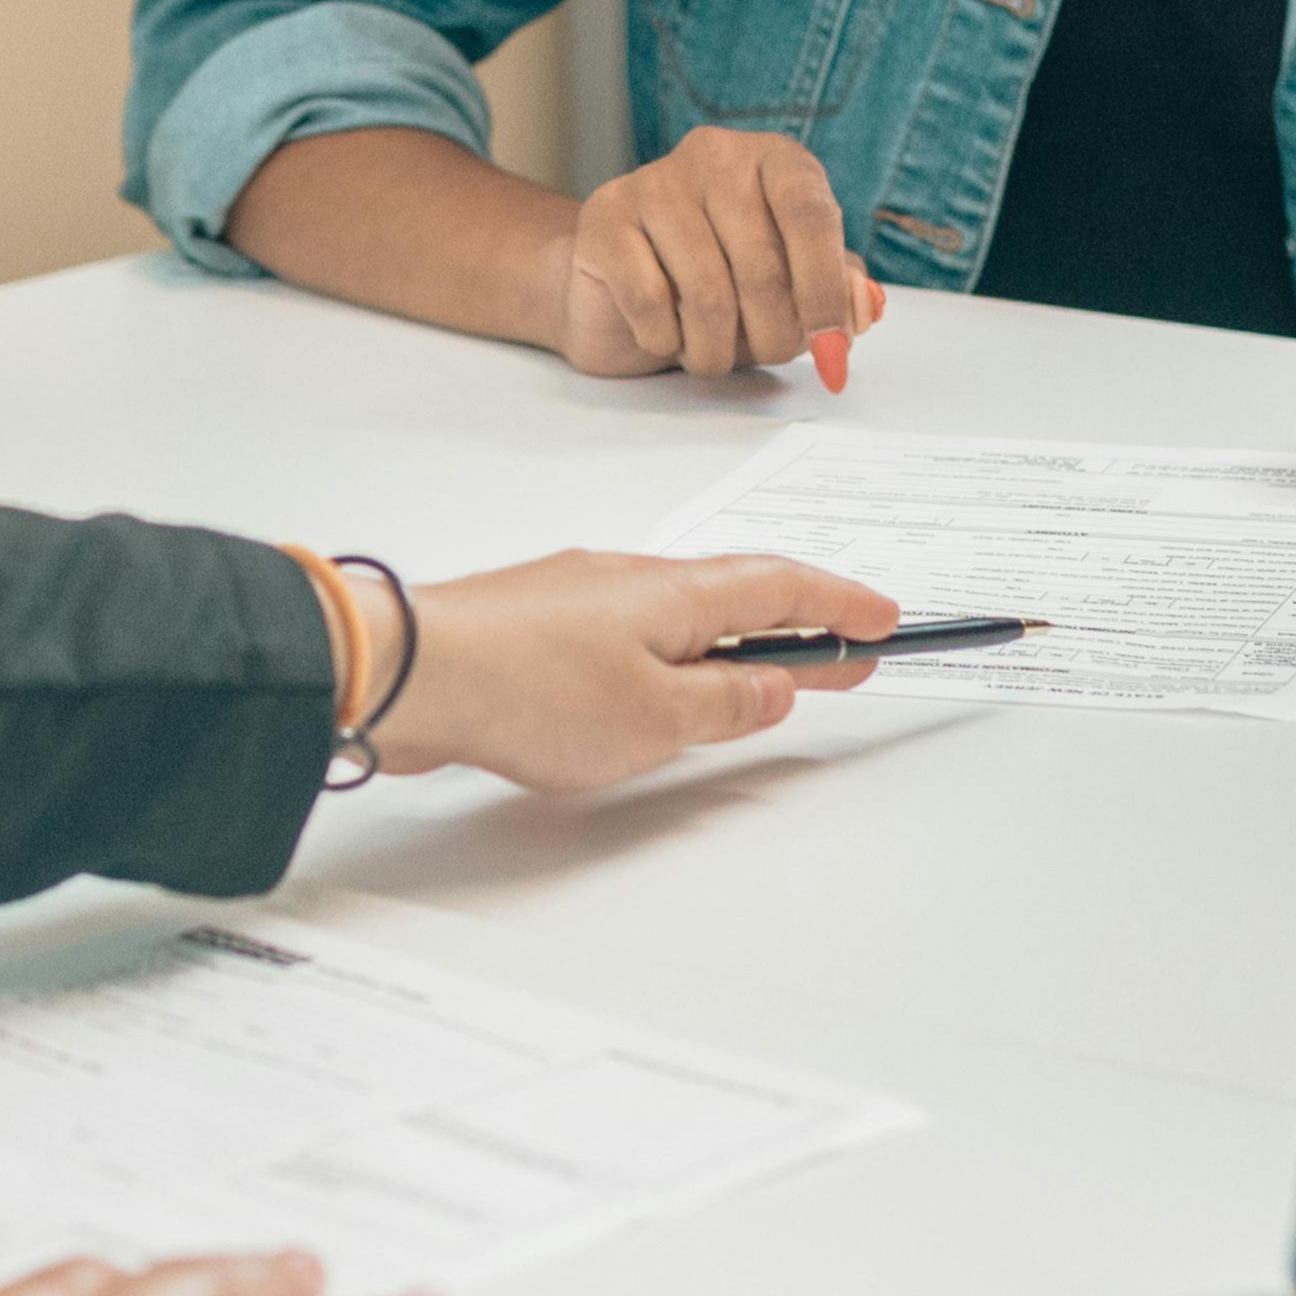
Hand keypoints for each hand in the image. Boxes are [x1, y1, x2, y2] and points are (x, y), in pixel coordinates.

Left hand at [369, 550, 896, 789]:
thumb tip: (773, 688)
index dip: (842, 604)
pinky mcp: (536, 623)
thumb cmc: (529, 689)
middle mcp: (632, 577)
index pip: (784, 587)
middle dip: (796, 624)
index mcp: (676, 593)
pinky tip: (656, 689)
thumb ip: (724, 705)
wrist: (411, 671)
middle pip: (735, 593)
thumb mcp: (655, 718)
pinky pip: (628, 630)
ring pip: (678, 612)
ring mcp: (579, 594)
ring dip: (729, 642)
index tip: (885, 621)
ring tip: (758, 680)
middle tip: (844, 653)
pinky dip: (668, 654)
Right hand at [543, 127, 864, 378]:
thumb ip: (836, 292)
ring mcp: (655, 181)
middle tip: (767, 354)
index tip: (832, 348)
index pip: (811, 214)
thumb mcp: (793, 288)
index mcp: (775, 160)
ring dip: (717, 350)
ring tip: (712, 353)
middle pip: (763, 266)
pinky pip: (649, 301)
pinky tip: (665, 335)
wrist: (618, 293)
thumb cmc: (721, 285)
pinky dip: (665, 340)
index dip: (824, 289)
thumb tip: (863, 308)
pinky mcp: (605, 216)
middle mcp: (716, 156)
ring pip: (707, 294)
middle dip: (774, 335)